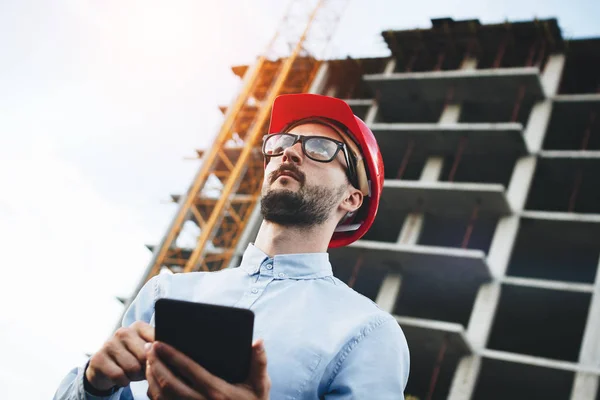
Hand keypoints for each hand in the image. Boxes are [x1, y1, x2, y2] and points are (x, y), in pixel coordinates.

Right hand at [85, 321, 154, 390]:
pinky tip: (122, 378)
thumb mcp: (147, 352)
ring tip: (132, 374)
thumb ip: (159, 350)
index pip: (157, 341)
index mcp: (139, 326)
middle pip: (145, 356)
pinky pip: (119, 375)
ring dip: (135, 376)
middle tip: (142, 370)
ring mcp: (109, 343)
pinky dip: (123, 381)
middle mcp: (123, 331)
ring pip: (132, 367)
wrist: (106, 369)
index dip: (160, 356)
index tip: (159, 362)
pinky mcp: (98, 358)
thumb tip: (171, 354)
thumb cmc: (133, 359)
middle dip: (146, 368)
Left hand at [145, 339, 270, 399]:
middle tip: (148, 348)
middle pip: (170, 384)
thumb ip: (259, 362)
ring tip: (148, 361)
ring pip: (163, 397)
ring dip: (152, 378)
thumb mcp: (261, 385)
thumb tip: (257, 341)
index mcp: (218, 392)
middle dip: (155, 364)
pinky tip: (152, 380)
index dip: (171, 355)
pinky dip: (154, 394)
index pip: (189, 370)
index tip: (159, 343)